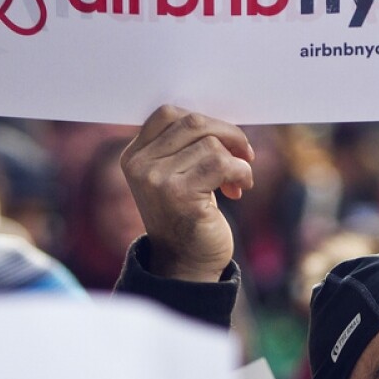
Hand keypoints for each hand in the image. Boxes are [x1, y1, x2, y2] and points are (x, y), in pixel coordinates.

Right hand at [120, 106, 254, 280]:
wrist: (187, 264)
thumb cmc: (189, 216)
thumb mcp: (177, 176)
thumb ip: (186, 147)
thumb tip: (223, 122)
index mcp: (134, 156)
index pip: (168, 114)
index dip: (205, 121)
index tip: (223, 141)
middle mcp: (139, 165)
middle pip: (193, 123)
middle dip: (228, 135)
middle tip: (244, 155)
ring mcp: (156, 179)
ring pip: (212, 144)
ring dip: (236, 160)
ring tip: (236, 182)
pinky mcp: (179, 194)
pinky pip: (222, 163)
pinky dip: (241, 173)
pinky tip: (239, 188)